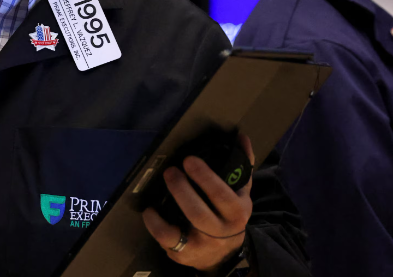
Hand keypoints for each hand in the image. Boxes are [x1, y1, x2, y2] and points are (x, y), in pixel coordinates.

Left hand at [142, 135, 253, 273]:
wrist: (224, 255)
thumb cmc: (229, 215)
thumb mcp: (240, 193)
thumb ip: (242, 165)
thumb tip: (241, 137)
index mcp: (237, 212)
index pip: (222, 196)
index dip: (205, 177)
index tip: (189, 159)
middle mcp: (221, 231)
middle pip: (199, 213)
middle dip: (182, 190)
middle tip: (170, 170)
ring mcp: (201, 244)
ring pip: (180, 230)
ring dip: (167, 207)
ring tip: (161, 186)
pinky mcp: (184, 254)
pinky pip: (167, 239)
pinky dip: (155, 224)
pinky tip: (150, 209)